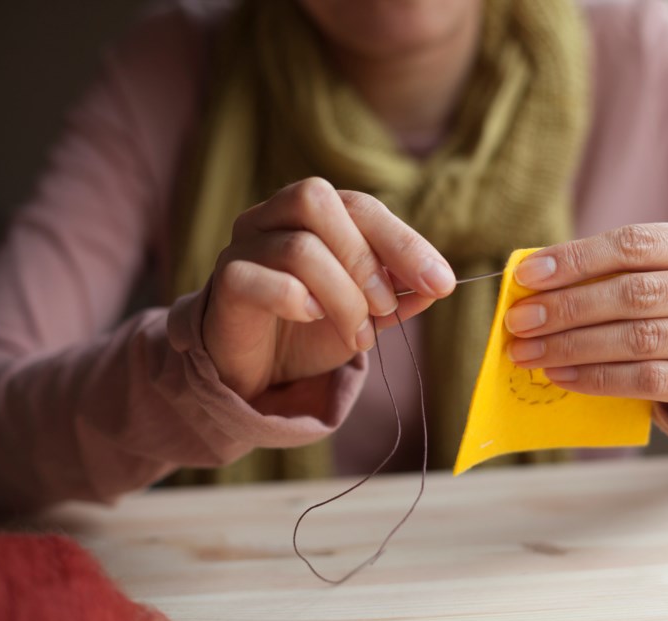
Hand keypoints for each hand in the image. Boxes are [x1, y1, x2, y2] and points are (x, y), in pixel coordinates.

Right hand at [202, 178, 455, 399]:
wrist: (256, 371)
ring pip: (299, 249)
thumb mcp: (366, 314)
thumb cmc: (309, 331)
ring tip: (359, 335)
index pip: (360, 206)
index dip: (403, 242)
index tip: (441, 282)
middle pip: (318, 201)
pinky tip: (311, 319)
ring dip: (343, 297)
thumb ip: (399, 296)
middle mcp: (271, 217)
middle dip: (367, 259)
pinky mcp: (225, 282)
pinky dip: (296, 300)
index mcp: (311, 213)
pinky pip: (259, 278)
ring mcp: (242, 246)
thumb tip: (438, 285)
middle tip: (387, 308)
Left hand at [504, 223, 667, 412]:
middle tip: (519, 322)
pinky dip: (598, 379)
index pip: (635, 244)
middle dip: (567, 308)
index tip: (527, 276)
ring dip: (574, 346)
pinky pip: (649, 381)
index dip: (576, 259)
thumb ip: (612, 271)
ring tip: (530, 352)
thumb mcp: (665, 270)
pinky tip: (562, 376)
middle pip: (635, 294)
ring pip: (640, 339)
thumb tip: (533, 283)